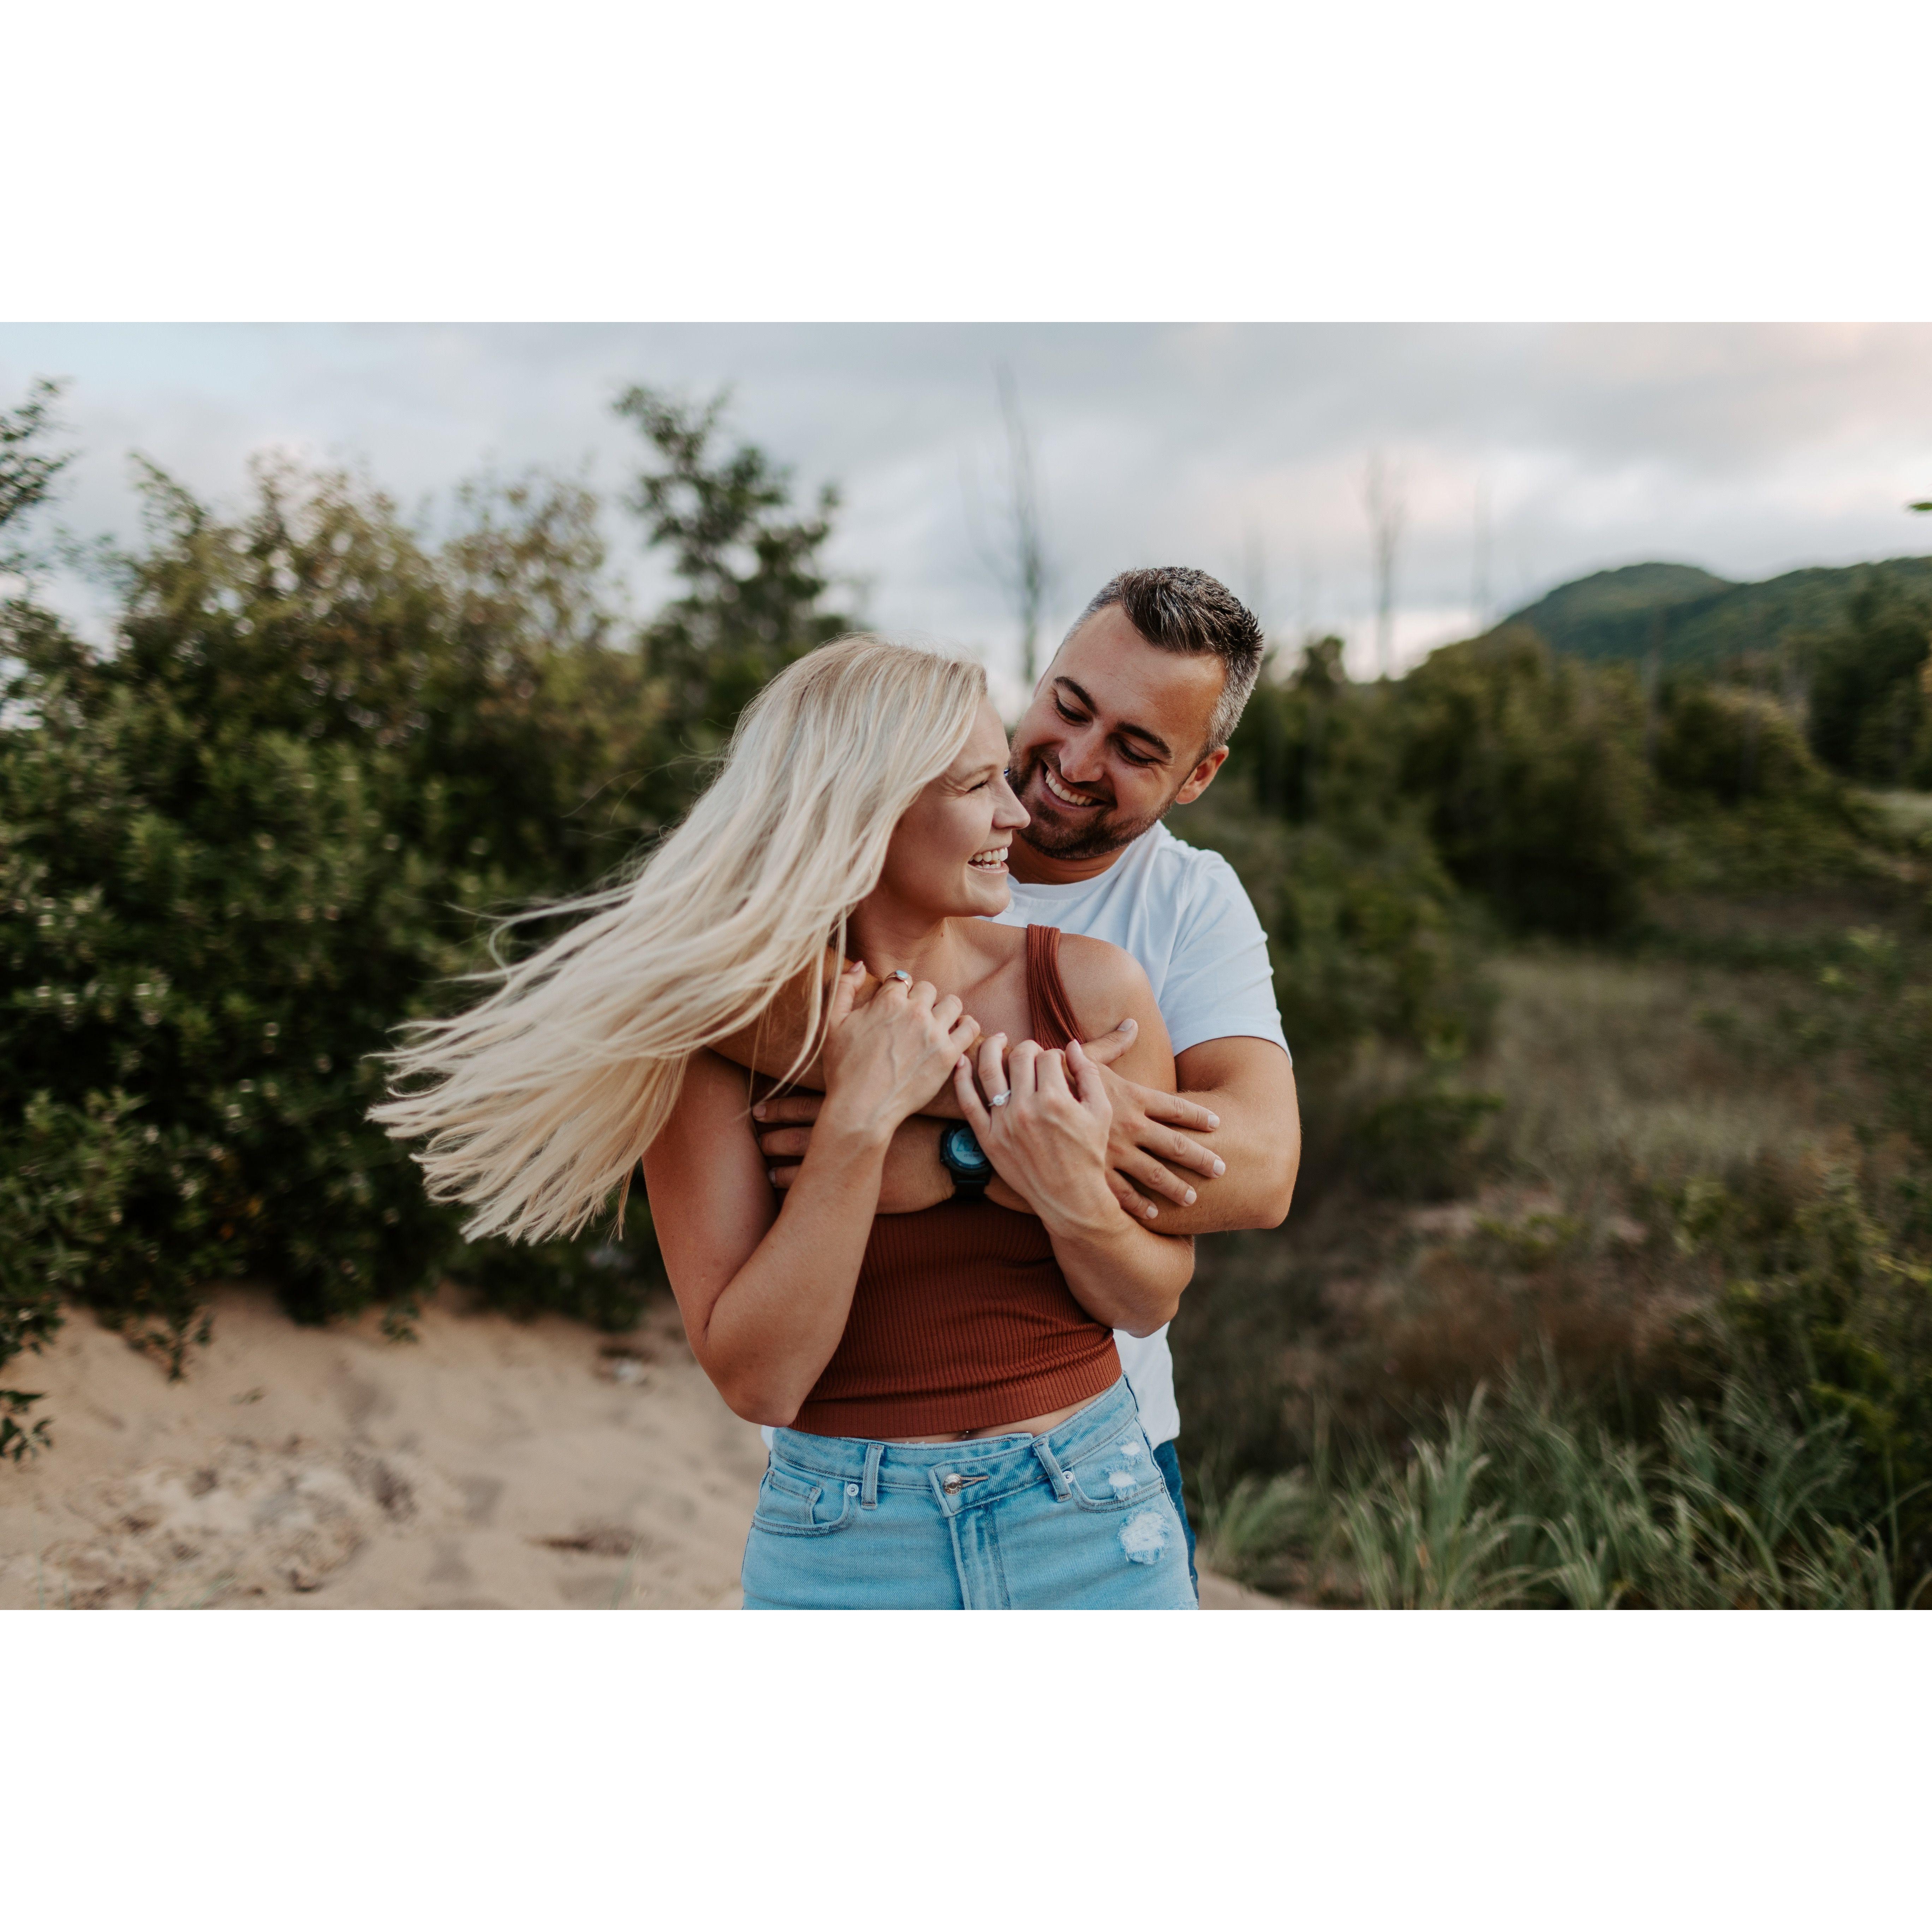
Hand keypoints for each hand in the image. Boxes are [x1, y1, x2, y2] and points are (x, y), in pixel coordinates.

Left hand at [753, 1097, 952, 1213]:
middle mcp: (849, 1140)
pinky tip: (789, 1193)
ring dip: (782, 1167)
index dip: (780, 1108)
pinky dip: (804, 1193)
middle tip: (755, 1138)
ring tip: (765, 1168)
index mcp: (855, 1113)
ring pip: (806, 1169)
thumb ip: (877, 1082)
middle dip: (773, 1138)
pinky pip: (825, 1196)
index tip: (759, 1108)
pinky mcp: (865, 1193)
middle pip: (799, 1138)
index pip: (806, 1108)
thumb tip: (858, 1069)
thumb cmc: (930, 1120)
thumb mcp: (902, 1092)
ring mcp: (855, 1169)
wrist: (952, 1154)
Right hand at [817, 963, 980, 1144]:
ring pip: (953, 1003)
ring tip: (937, 1024)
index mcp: (888, 1001)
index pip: (902, 980)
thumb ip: (844, 987)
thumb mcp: (833, 1024)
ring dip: (945, 1010)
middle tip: (914, 1020)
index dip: (897, 992)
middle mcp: (914, 1012)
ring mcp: (934, 1033)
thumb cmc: (844, 1069)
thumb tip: (860, 964)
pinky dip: (966, 1026)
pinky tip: (956, 1032)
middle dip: (921, 1000)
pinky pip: (970, 1028)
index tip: (895, 1007)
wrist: (861, 1108)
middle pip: (929, 989)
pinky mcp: (948, 1055)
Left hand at [952, 1034, 1115, 1236]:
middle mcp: (1026, 1109)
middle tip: (1033, 1053)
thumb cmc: (1089, 1154)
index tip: (1057, 1063)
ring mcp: (1003, 1124)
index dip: (1054, 1055)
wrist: (1070, 1197)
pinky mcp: (988, 1139)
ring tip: (997, 1039)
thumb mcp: (1101, 1111)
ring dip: (991, 1048)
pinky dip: (962, 1080)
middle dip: (1028, 1049)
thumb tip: (1071, 1046)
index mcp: (1055, 1099)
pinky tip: (961, 1062)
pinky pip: (968, 1103)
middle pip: (1020, 1058)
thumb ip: (1089, 1074)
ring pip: (990, 1072)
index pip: (1048, 1057)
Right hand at [1076, 1016, 1224, 1219]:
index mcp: (1132, 1098)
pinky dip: (1139, 1206)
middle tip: (1220, 1169)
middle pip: (1175, 1145)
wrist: (1029, 1101)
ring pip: (1154, 1174)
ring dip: (1175, 1187)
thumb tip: (1131, 1022)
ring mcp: (1115, 1151)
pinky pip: (1123, 1192)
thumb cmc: (1059, 1077)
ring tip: (1192, 1199)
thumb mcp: (1088, 1058)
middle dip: (1200, 1159)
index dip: (1198, 1115)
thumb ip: (1112, 1044)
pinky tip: (1153, 1215)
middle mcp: (1130, 1126)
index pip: (1175, 1107)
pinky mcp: (1096, 1169)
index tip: (1218, 1124)